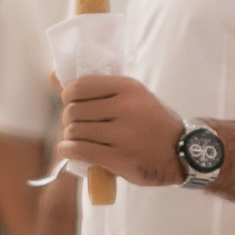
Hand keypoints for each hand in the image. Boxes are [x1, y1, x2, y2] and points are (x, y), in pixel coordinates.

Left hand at [55, 74, 182, 187]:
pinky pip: (78, 150)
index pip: (79, 86)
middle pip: (73, 111)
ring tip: (81, 141)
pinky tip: (73, 152)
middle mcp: (126, 108)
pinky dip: (69, 151)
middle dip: (70, 121)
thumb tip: (52, 76)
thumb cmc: (151, 123)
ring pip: (74, 131)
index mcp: (128, 88)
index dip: (68, 97)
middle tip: (79, 127)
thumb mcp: (131, 98)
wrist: (182, 152)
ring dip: (71, 138)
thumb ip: (96, 90)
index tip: (74, 105)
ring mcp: (123, 134)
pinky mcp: (119, 158)